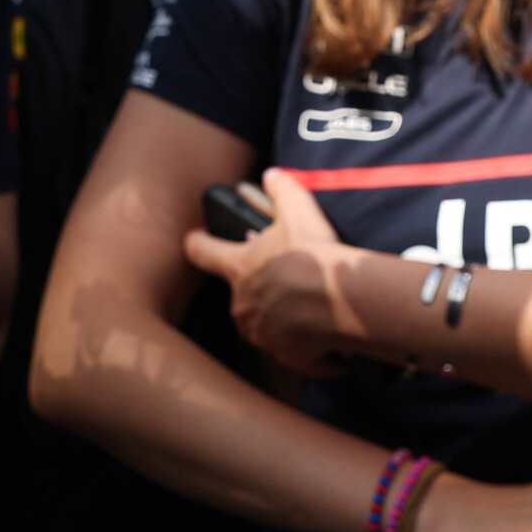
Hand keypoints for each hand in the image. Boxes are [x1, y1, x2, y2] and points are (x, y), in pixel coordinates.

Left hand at [179, 169, 366, 376]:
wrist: (338, 301)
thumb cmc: (312, 255)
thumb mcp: (298, 211)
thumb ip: (282, 190)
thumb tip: (272, 174)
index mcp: (239, 268)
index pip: (202, 251)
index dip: (197, 243)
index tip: (193, 239)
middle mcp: (242, 304)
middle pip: (242, 295)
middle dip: (261, 289)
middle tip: (289, 281)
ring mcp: (261, 334)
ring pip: (266, 325)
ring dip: (283, 319)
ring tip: (313, 309)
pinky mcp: (285, 357)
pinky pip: (294, 352)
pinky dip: (308, 348)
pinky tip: (327, 337)